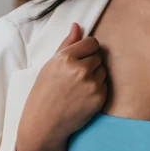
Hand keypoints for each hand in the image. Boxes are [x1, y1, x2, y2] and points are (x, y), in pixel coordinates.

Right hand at [17, 23, 108, 150]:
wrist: (44, 124)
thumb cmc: (44, 93)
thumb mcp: (50, 65)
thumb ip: (67, 44)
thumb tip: (78, 25)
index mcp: (66, 58)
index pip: (92, 42)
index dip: (87, 49)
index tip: (81, 56)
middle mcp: (80, 70)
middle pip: (98, 56)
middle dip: (90, 62)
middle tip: (75, 75)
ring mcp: (91, 84)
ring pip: (103, 70)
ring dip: (95, 75)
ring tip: (78, 86)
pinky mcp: (99, 98)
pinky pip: (105, 84)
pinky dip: (97, 88)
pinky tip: (83, 96)